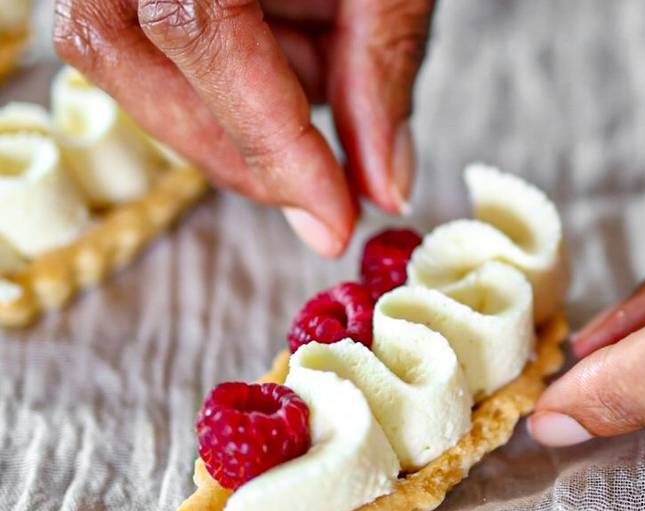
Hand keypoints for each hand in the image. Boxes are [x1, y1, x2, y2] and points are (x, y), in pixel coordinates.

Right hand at [53, 0, 433, 255]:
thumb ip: (384, 70)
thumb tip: (382, 185)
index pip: (194, 29)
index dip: (266, 140)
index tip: (332, 218)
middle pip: (128, 49)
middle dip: (237, 140)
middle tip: (323, 186)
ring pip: (127, 48)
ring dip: (236, 99)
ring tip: (326, 58)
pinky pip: (148, 25)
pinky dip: (232, 63)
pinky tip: (296, 35)